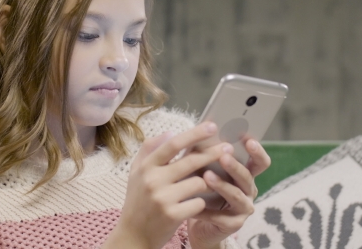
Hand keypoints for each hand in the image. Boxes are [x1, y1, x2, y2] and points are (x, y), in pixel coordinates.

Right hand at [102, 122, 233, 248]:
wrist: (133, 234)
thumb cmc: (138, 200)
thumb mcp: (136, 172)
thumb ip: (149, 149)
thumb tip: (170, 132)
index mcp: (146, 166)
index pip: (173, 145)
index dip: (194, 134)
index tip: (211, 126)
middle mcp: (152, 180)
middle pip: (191, 161)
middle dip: (213, 153)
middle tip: (228, 148)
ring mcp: (163, 198)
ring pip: (199, 182)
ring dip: (206, 183)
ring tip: (206, 185)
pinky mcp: (173, 215)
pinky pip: (199, 202)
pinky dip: (201, 203)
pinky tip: (196, 205)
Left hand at [188, 138, 270, 248]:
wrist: (195, 219)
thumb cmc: (201, 188)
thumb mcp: (202, 168)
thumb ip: (204, 153)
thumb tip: (199, 130)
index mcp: (245, 174)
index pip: (259, 162)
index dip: (257, 151)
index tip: (248, 139)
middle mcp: (249, 191)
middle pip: (247, 177)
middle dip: (236, 166)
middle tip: (223, 155)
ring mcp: (243, 209)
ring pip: (236, 196)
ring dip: (222, 185)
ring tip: (207, 176)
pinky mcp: (233, 225)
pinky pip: (220, 216)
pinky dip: (206, 210)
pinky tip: (194, 204)